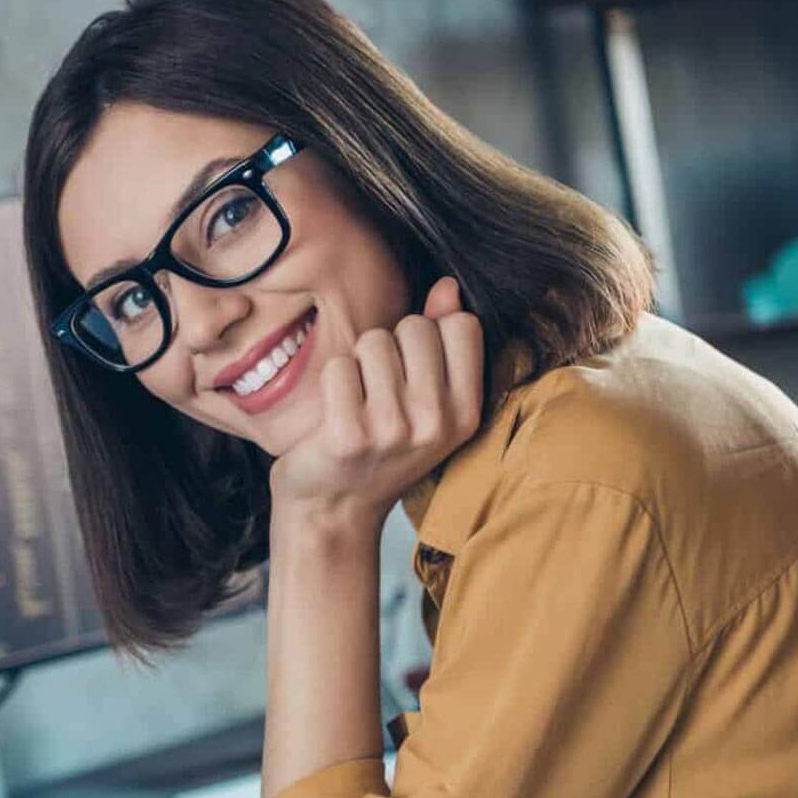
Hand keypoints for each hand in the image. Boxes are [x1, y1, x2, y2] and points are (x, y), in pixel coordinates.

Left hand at [268, 275, 484, 536]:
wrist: (333, 511)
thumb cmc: (380, 448)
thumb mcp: (427, 403)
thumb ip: (442, 343)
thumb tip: (448, 287)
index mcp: (467, 412)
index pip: (462, 324)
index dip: (430, 333)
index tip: (413, 369)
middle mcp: (437, 423)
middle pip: (415, 327)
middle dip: (389, 347)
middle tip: (378, 391)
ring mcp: (394, 431)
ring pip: (373, 342)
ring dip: (357, 364)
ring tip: (356, 403)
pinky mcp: (350, 436)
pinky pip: (339, 367)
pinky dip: (330, 383)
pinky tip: (334, 415)